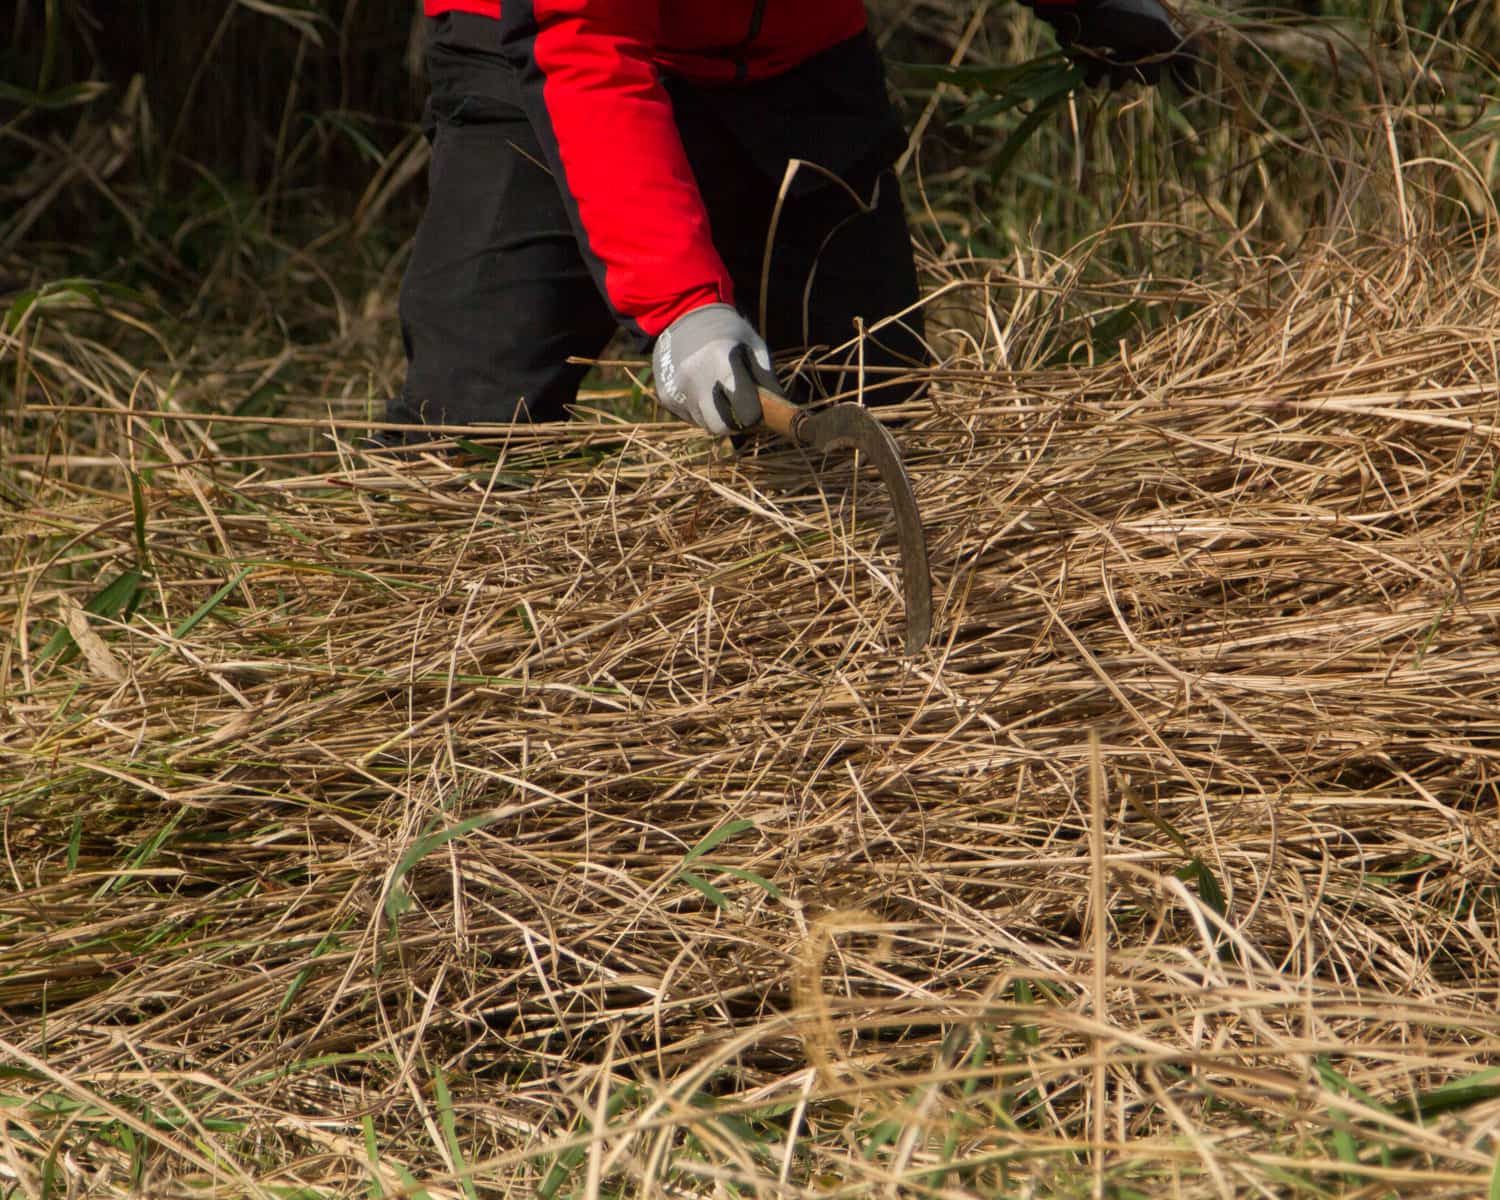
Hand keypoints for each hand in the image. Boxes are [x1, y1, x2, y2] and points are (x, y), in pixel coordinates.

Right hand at [652, 304, 777, 434]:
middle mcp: (694, 377)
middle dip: (734, 424)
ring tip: (719, 393)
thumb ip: (766, 377)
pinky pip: (690, 417)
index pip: (744, 410)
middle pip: (720, 426)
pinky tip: (702, 389)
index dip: (754, 415)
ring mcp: (676, 388)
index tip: (757, 410)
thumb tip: (780, 409)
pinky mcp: (665, 396)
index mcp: (720, 360)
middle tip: (740, 411)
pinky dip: (700, 410)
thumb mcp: (753, 344)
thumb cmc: (727, 330)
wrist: (683, 315)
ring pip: (704, 423)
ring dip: (716, 416)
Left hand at [1029, 0, 1196, 90]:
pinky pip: (1095, 80)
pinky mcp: (1091, 60)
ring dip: (1112, 74)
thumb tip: (1199, 69)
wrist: (1081, 8)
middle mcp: (1138, 44)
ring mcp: (1114, 52)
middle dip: (1138, 70)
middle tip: (1129, 55)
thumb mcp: (1156, 30)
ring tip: (1104, 57)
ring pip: (1119, 82)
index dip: (1180, 76)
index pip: (1174, 61)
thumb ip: (1180, 49)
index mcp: (1155, 35)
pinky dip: (1091, 74)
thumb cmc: (1123, 14)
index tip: (1184, 93)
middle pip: (1147, 77)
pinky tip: (1088, 60)